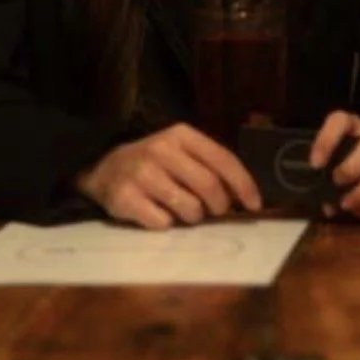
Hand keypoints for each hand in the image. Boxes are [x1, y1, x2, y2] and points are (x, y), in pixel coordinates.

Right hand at [77, 122, 262, 229]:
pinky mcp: (124, 198)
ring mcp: (141, 174)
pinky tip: (158, 214)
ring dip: (193, 217)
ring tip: (183, 211)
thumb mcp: (182, 152)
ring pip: (189, 208)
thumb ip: (210, 166)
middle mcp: (161, 150)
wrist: (104, 168)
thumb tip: (245, 197)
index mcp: (181, 135)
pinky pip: (162, 223)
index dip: (244, 185)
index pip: (223, 159)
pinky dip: (166, 224)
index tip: (254, 206)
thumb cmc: (156, 163)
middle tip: (213, 212)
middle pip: (209, 186)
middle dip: (219, 206)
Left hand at [311, 111, 359, 218]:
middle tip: (337, 183)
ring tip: (348, 205)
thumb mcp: (337, 151)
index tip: (315, 164)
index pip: (340, 122)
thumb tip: (325, 204)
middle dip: (353, 167)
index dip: (327, 141)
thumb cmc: (353, 152)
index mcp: (354, 124)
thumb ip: (327, 170)